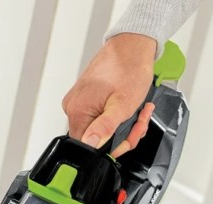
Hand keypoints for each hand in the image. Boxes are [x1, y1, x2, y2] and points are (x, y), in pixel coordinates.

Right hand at [63, 33, 155, 156]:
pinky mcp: (87, 97)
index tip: (126, 138)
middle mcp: (73, 106)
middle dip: (121, 136)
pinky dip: (117, 116)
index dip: (109, 147)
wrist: (132, 47)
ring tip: (138, 113)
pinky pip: (100, 117)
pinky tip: (130, 107)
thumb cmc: (129, 69)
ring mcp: (80, 101)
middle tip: (138, 124)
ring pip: (101, 129)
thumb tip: (89, 144)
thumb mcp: (122, 106)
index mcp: (77, 110)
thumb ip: (104, 129)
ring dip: (123, 126)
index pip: (86, 145)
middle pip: (95, 139)